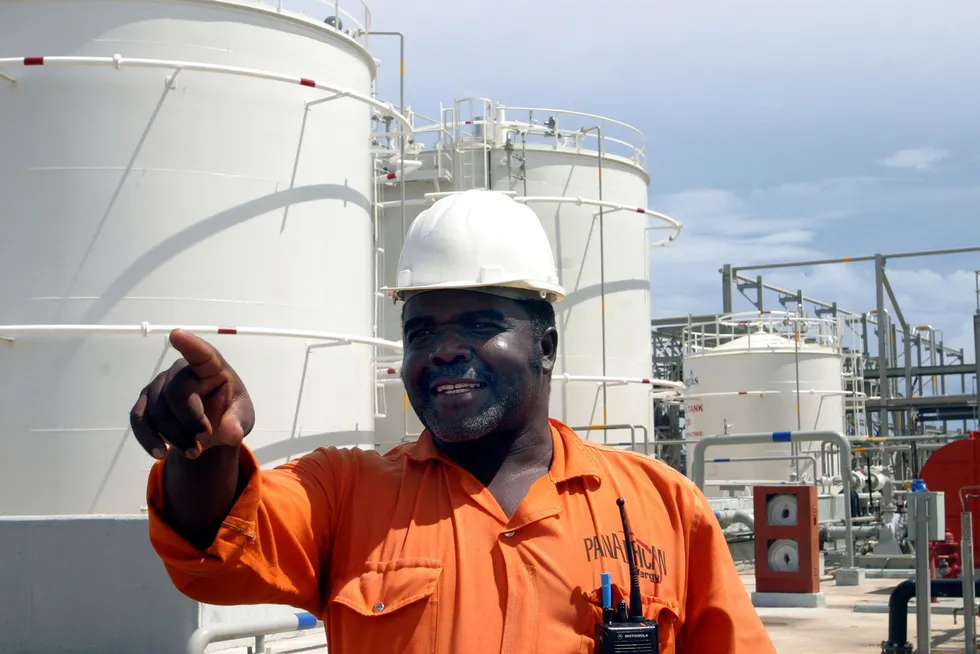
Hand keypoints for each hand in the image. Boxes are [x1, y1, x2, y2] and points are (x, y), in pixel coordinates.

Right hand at [130, 329, 255, 459]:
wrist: (210, 431)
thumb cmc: (229, 414)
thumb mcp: (242, 419)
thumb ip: (238, 423)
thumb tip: (231, 433)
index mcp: (211, 368)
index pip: (201, 354)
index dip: (190, 345)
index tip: (176, 334)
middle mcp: (181, 371)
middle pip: (177, 392)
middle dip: (189, 421)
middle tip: (204, 439)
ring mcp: (159, 385)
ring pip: (158, 411)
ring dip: (175, 436)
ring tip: (194, 452)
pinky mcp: (145, 403)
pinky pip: (139, 420)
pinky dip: (148, 439)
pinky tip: (161, 453)